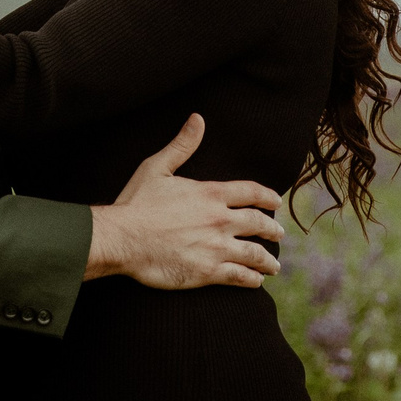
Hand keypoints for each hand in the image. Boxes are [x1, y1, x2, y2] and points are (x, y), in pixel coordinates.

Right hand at [86, 114, 283, 289]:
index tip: (276, 202)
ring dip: (267, 260)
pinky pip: (240, 276)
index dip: (268, 197)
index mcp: (210, 194)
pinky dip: (252, 279)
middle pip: (258, 224)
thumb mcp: (157, 167)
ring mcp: (216, 247)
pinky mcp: (208, 272)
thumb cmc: (136, 203)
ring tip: (273, 266)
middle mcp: (220, 220)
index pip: (251, 193)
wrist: (122, 239)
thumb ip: (182, 145)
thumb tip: (197, 119)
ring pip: (254, 254)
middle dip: (272, 229)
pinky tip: (255, 280)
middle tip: (278, 234)